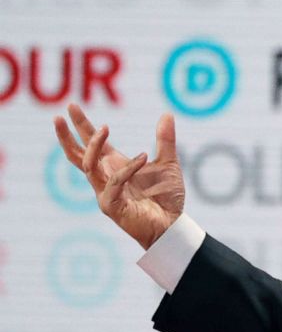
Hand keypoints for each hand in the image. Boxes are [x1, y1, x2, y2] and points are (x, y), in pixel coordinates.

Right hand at [53, 104, 185, 249]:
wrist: (172, 225)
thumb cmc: (166, 197)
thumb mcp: (168, 163)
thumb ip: (165, 140)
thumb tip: (167, 114)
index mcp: (115, 166)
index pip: (92, 144)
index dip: (81, 126)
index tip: (71, 107)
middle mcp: (106, 178)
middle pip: (78, 155)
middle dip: (66, 136)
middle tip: (59, 116)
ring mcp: (105, 192)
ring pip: (89, 166)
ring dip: (94, 146)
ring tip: (103, 127)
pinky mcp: (111, 205)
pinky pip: (114, 182)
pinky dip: (128, 169)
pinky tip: (143, 158)